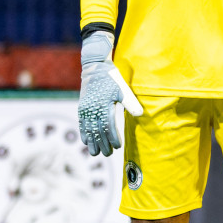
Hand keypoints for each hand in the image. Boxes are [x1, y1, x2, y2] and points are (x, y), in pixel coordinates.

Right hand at [77, 30, 142, 156]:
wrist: (95, 68)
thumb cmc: (112, 79)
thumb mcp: (123, 89)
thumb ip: (131, 103)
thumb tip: (140, 114)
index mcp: (103, 105)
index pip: (108, 126)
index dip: (112, 138)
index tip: (117, 147)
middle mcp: (92, 109)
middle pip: (97, 131)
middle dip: (102, 144)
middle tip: (107, 155)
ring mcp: (85, 109)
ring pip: (88, 129)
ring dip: (92, 142)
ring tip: (94, 154)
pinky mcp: (82, 107)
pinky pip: (82, 123)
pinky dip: (83, 133)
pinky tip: (86, 141)